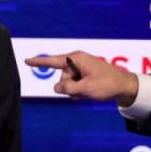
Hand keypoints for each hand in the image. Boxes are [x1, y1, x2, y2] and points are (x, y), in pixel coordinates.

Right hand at [25, 51, 139, 105]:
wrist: (124, 86)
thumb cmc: (106, 85)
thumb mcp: (84, 89)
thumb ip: (67, 89)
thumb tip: (56, 88)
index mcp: (76, 59)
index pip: (53, 61)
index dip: (38, 62)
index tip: (26, 61)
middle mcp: (77, 61)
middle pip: (62, 77)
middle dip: (69, 87)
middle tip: (85, 89)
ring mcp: (81, 68)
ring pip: (68, 83)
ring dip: (75, 90)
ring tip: (90, 91)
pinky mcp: (84, 74)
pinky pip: (74, 85)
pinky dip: (79, 91)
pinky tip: (89, 93)